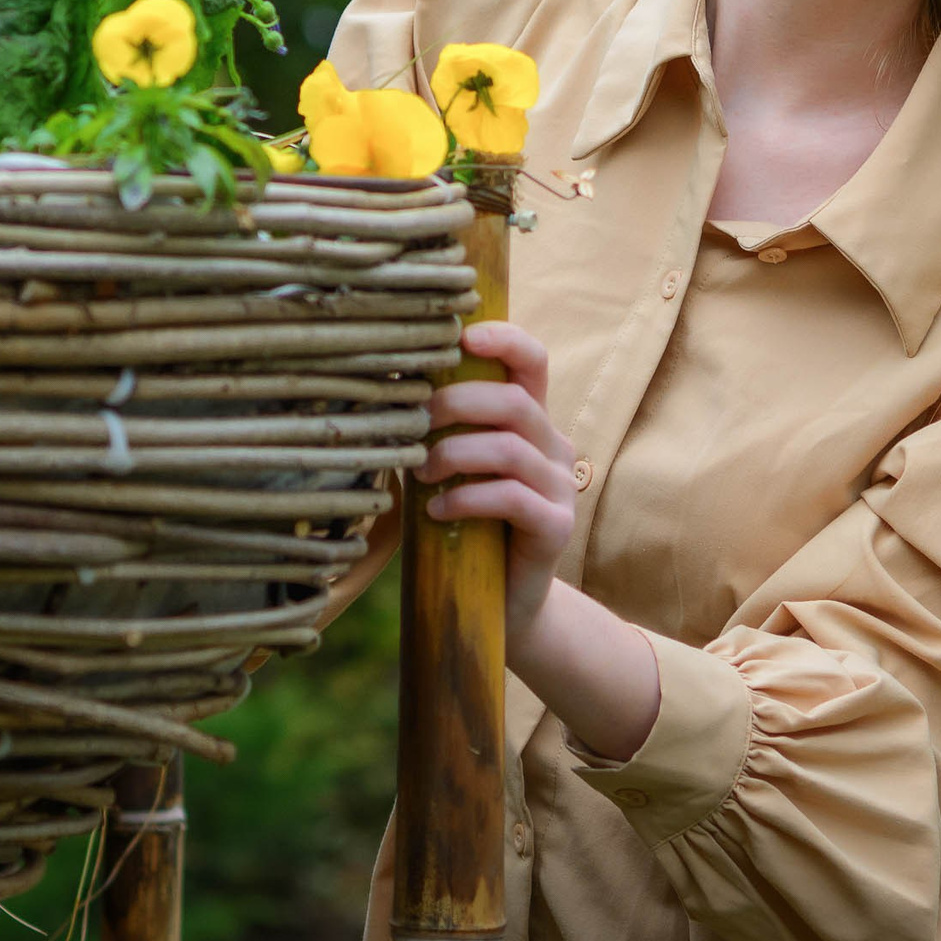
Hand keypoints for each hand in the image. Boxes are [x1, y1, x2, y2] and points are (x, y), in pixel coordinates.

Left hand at [419, 320, 576, 640]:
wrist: (504, 604)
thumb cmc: (466, 525)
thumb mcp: (451, 469)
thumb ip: (437, 432)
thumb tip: (380, 395)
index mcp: (531, 421)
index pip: (533, 361)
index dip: (503, 339)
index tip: (462, 336)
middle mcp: (553, 446)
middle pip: (513, 400)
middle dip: (455, 404)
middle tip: (414, 424)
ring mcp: (560, 486)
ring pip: (509, 448)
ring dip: (452, 454)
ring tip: (419, 476)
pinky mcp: (556, 526)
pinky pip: (511, 497)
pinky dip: (465, 498)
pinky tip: (436, 511)